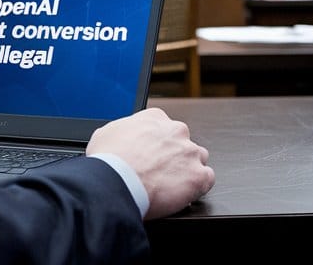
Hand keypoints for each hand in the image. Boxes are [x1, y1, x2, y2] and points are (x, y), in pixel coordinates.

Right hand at [86, 107, 213, 218]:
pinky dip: (198, 187)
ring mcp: (190, 153)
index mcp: (155, 118)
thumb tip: (119, 139)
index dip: (158, 144)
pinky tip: (184, 193)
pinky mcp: (199, 176)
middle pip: (183, 143)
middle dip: (175, 156)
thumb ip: (121, 132)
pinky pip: (207, 180)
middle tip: (159, 172)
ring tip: (171, 185)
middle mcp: (176, 131)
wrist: (116, 182)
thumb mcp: (105, 134)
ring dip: (188, 170)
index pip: (165, 128)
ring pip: (198, 159)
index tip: (152, 155)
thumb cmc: (109, 161)